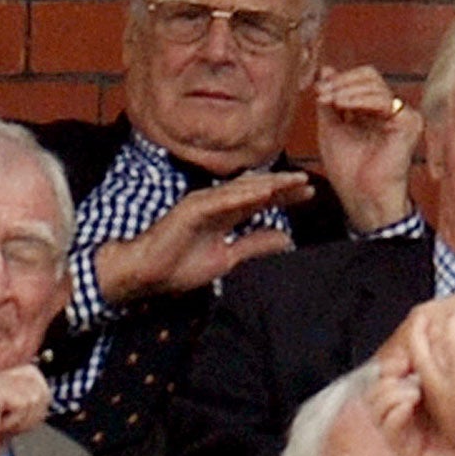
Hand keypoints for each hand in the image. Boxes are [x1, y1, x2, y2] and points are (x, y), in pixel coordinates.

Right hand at [0, 365, 50, 455]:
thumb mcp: (3, 417)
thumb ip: (20, 400)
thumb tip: (42, 393)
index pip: (33, 376)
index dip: (31, 404)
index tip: (9, 421)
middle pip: (38, 382)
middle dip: (30, 411)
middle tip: (4, 425)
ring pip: (34, 394)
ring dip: (21, 419)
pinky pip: (25, 404)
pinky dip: (16, 422)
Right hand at [94, 172, 311, 303]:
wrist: (146, 274)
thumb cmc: (178, 267)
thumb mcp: (228, 259)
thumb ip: (254, 245)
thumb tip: (285, 239)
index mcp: (224, 216)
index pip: (259, 202)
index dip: (283, 196)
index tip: (308, 194)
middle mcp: (215, 204)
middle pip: (254, 190)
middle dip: (281, 186)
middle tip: (307, 181)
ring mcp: (203, 204)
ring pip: (240, 191)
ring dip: (266, 186)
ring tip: (291, 183)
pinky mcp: (191, 209)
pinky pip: (221, 200)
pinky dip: (242, 196)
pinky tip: (261, 193)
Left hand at [316, 65, 420, 230]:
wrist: (362, 198)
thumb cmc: (348, 171)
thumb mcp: (330, 129)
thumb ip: (330, 101)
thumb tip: (326, 69)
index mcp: (374, 110)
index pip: (361, 80)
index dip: (339, 80)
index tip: (318, 90)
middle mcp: (391, 110)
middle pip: (369, 77)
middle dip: (342, 82)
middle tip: (322, 93)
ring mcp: (402, 115)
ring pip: (375, 85)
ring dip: (347, 90)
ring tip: (328, 100)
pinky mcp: (409, 123)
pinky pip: (384, 101)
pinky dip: (359, 100)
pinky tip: (342, 106)